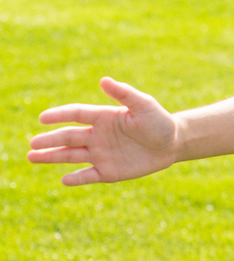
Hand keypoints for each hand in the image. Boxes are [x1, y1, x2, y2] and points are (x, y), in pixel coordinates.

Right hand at [27, 77, 178, 185]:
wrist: (173, 144)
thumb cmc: (159, 121)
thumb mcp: (144, 105)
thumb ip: (124, 94)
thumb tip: (104, 80)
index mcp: (104, 117)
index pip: (77, 114)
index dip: (60, 115)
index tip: (43, 118)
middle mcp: (97, 135)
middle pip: (68, 137)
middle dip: (50, 140)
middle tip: (32, 143)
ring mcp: (101, 154)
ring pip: (71, 156)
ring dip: (52, 157)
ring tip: (32, 157)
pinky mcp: (108, 171)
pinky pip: (88, 175)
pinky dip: (76, 178)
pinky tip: (64, 180)